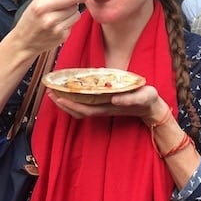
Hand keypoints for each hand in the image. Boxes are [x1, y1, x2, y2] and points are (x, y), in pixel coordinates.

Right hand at [13, 0, 86, 55]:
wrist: (24, 42)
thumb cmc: (30, 20)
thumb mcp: (36, 2)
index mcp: (41, 5)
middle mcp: (49, 18)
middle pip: (74, 4)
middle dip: (72, 3)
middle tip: (63, 7)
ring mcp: (56, 29)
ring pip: (76, 14)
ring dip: (71, 13)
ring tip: (59, 16)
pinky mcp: (62, 37)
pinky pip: (73, 24)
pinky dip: (68, 23)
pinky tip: (58, 26)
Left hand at [46, 85, 161, 120]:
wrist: (151, 107)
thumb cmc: (147, 100)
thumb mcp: (142, 97)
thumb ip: (130, 99)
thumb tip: (115, 99)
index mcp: (109, 107)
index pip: (85, 109)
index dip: (71, 105)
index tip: (59, 97)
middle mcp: (102, 108)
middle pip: (77, 110)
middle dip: (62, 103)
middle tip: (49, 91)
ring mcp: (102, 107)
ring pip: (79, 108)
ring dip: (65, 101)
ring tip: (54, 92)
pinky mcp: (103, 103)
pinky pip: (84, 103)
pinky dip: (73, 98)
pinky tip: (68, 91)